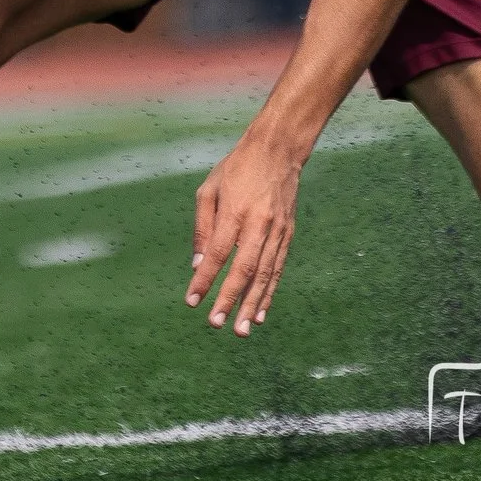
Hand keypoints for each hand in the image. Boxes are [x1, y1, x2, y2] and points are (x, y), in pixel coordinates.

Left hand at [185, 131, 304, 336]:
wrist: (277, 151)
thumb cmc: (235, 169)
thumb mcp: (208, 190)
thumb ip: (202, 228)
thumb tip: (198, 266)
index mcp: (235, 211)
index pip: (217, 253)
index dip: (205, 280)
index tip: (192, 300)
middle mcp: (259, 224)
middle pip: (244, 269)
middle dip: (230, 299)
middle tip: (216, 324)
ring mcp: (277, 231)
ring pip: (265, 274)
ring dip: (252, 304)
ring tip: (241, 329)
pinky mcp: (288, 234)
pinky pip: (277, 269)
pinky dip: (269, 293)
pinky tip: (259, 312)